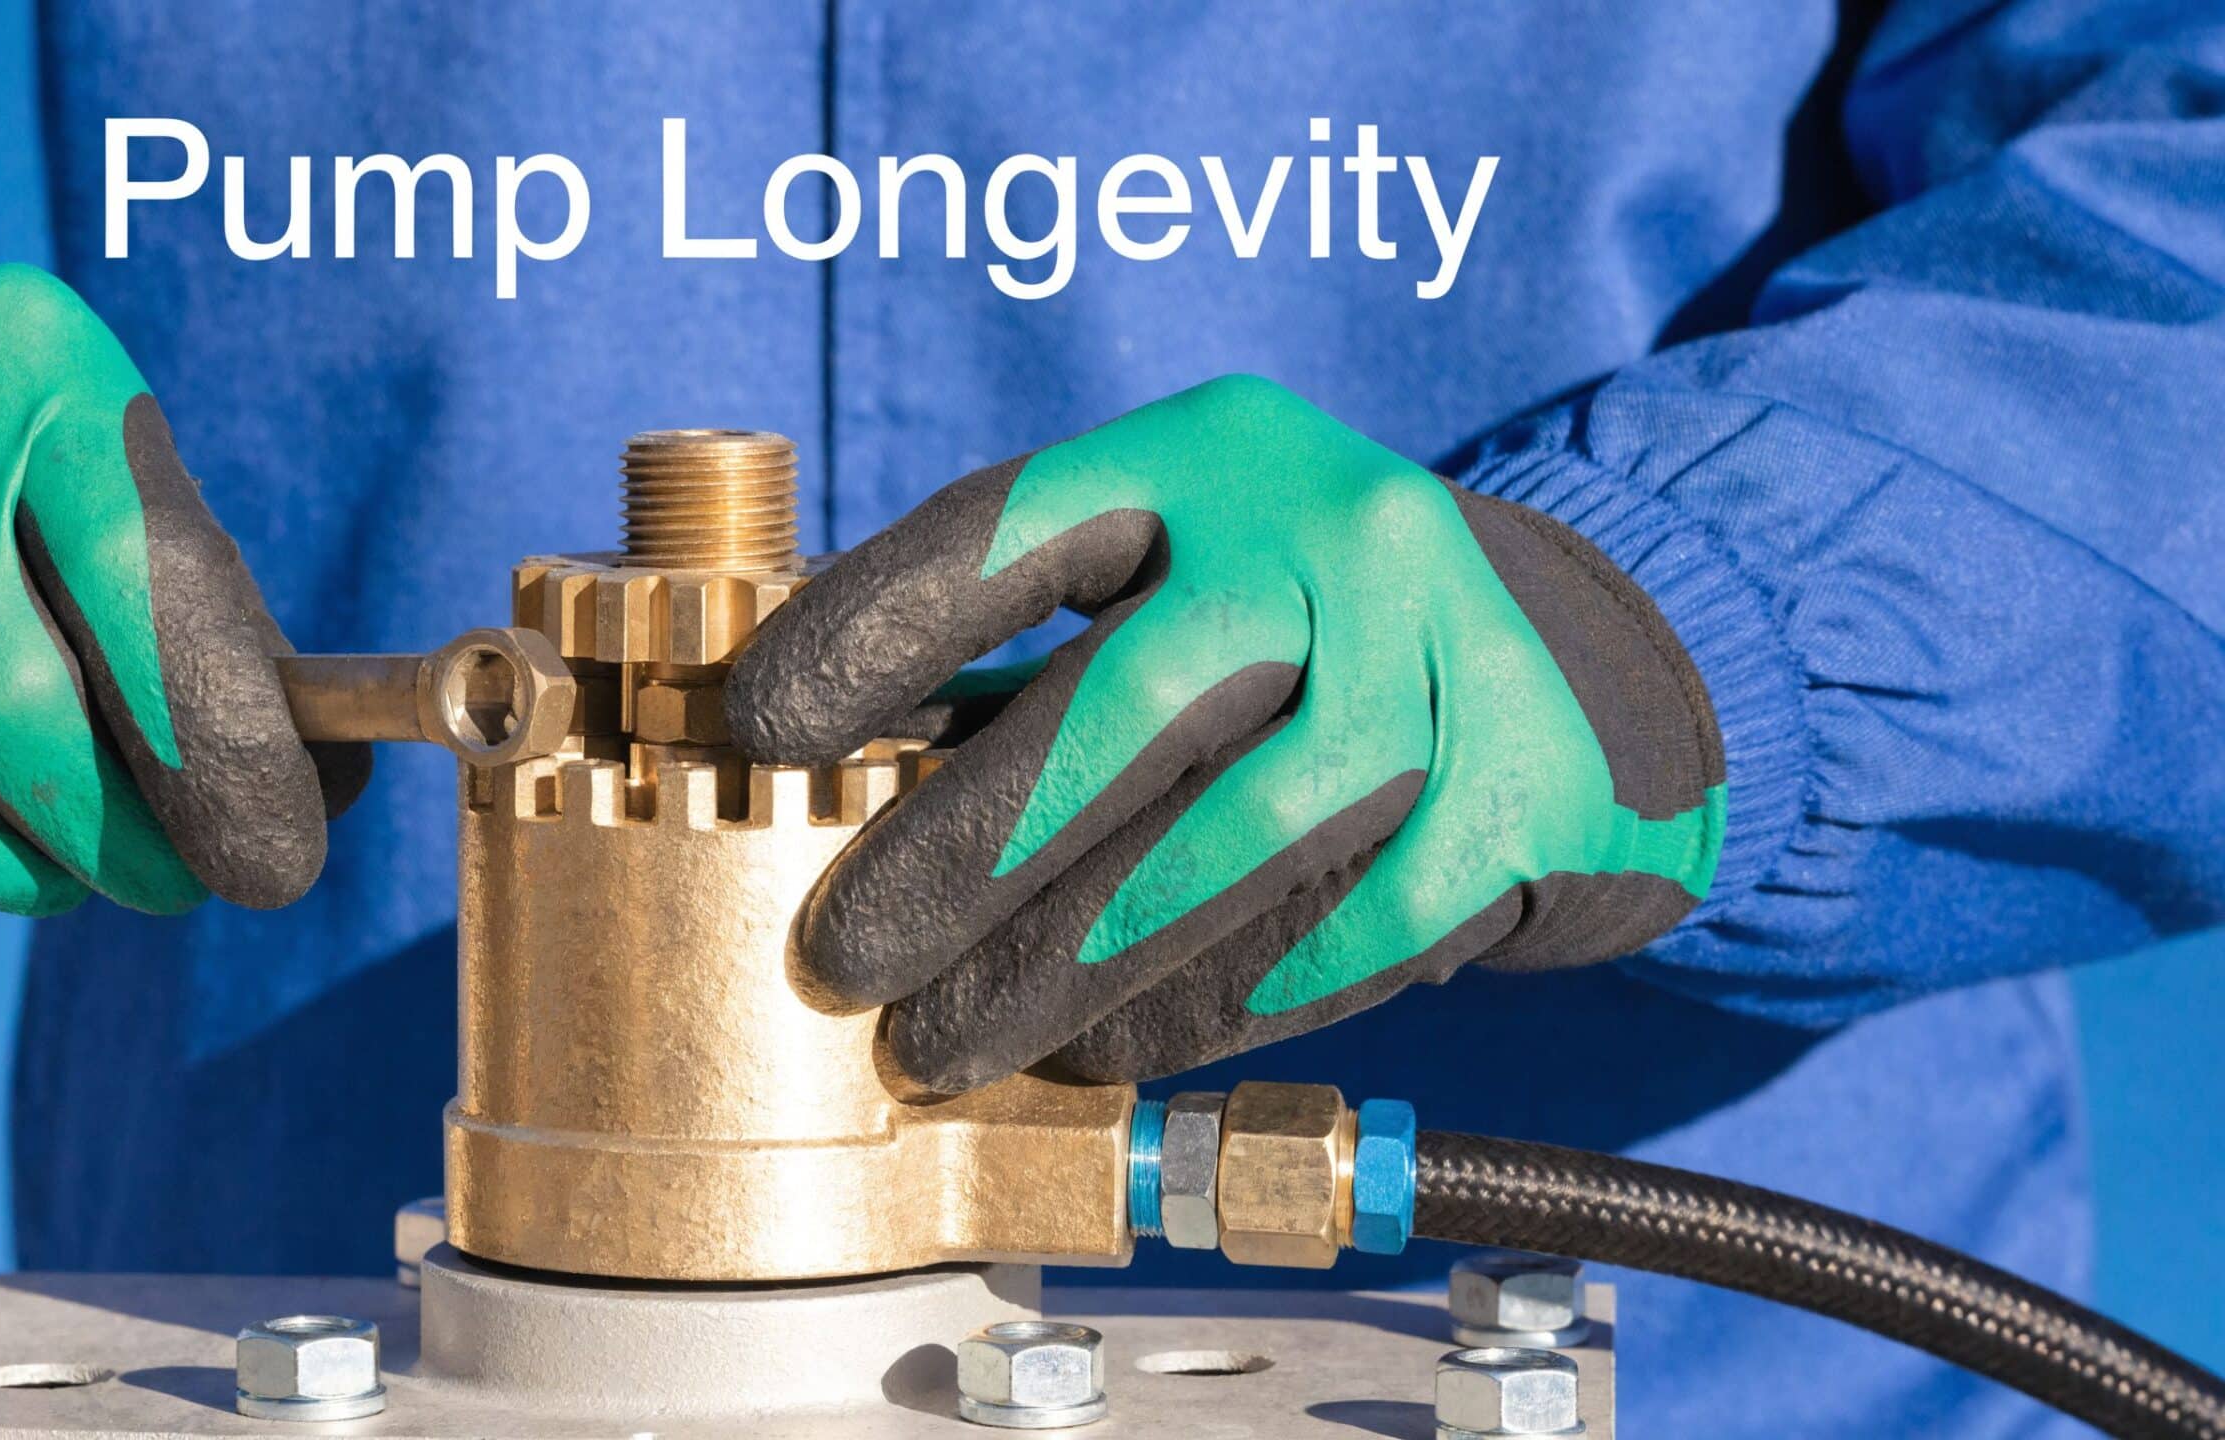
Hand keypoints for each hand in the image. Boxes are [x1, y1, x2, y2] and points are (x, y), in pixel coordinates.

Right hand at [0, 265, 359, 914]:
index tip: (265, 860)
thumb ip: (208, 628)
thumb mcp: (102, 504)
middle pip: (11, 698)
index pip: (140, 581)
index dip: (213, 747)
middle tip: (161, 888)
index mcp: (21, 356)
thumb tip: (318, 786)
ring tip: (40, 875)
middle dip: (109, 835)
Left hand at [727, 376, 1722, 1091]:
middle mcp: (1335, 532)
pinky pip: (1339, 932)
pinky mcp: (1514, 797)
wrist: (1577, 667)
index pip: (1015, 525)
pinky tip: (1108, 1051)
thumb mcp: (1176, 570)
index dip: (876, 628)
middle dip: (962, 851)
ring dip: (1064, 967)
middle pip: (1126, 702)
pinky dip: (1208, 1005)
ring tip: (944, 1040)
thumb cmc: (1297, 632)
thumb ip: (1025, 644)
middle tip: (840, 957)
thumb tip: (820, 781)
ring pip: (1232, 842)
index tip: (760, 728)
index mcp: (1211, 454)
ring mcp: (1442, 664)